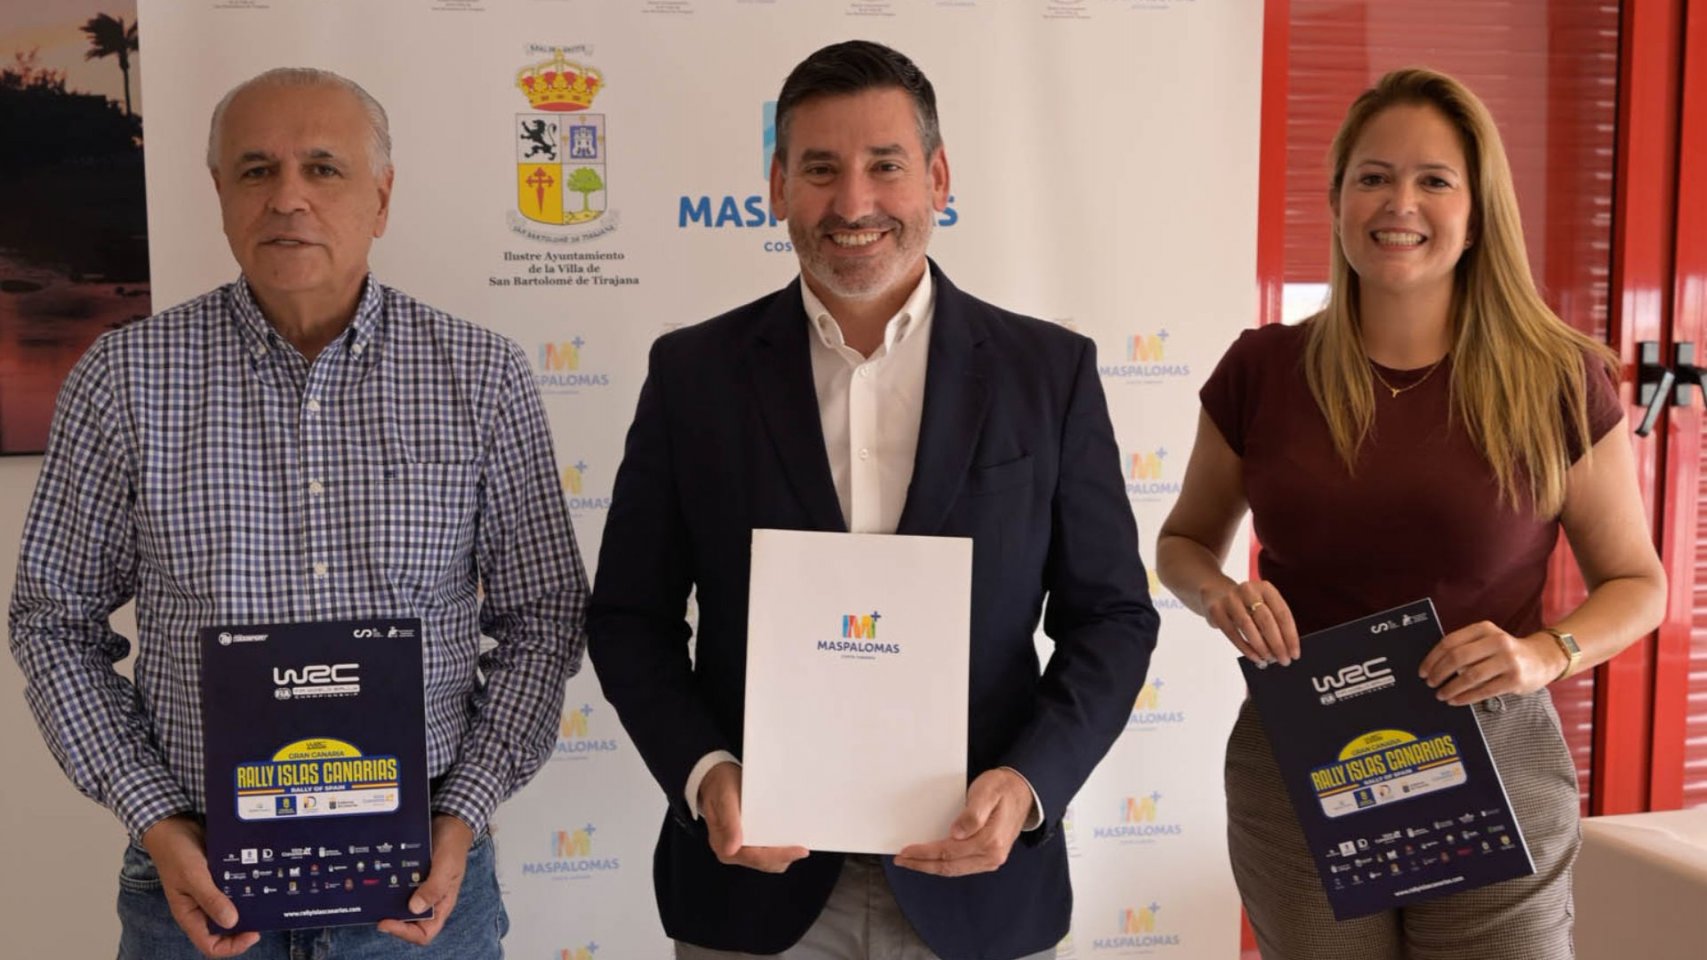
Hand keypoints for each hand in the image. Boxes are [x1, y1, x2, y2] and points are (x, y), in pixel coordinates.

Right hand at [138, 815, 259, 957]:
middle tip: (265, 913)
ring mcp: (211, 893)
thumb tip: (232, 922)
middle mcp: (201, 908)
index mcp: (190, 915)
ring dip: (249, 906)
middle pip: (226, 930)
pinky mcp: (219, 879)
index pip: (210, 945)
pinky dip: (247, 888)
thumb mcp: (193, 876)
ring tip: (267, 898)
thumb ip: (210, 899)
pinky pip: (236, 889)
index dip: (232, 946)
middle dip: (246, 925)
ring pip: (233, 908)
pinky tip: (261, 881)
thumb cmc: (175, 853)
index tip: (253, 933)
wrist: (173, 826)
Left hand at [377, 814, 474, 945]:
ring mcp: (418, 888)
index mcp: (441, 904)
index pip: (425, 931)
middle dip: (391, 920)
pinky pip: (395, 887)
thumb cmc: (453, 846)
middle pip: (409, 922)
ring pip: (399, 906)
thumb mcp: (447, 866)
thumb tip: (414, 908)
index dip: (406, 933)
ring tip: (371, 896)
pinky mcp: (408, 877)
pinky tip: (375, 880)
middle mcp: (428, 900)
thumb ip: (434, 888)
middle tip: (374, 910)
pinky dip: (385, 887)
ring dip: (385, 904)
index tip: (387, 922)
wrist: (449, 821)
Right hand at [699, 761, 809, 872]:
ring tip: (798, 842)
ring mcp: (738, 848)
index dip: (779, 855)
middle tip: (804, 847)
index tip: (800, 850)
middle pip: (764, 862)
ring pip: (767, 860)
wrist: (713, 778)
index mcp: (723, 844)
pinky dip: (778, 848)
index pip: (755, 857)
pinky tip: (788, 837)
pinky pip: (765, 852)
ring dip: (783, 854)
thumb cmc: (720, 785)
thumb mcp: (724, 798)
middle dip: (784, 856)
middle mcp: (730, 851)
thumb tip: (732, 848)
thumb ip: (729, 823)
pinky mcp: (746, 843)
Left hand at [894, 768, 1031, 876]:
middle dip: (923, 864)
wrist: (1023, 792)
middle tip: (901, 860)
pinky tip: (932, 859)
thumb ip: (973, 814)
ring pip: (955, 870)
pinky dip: (944, 864)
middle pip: (949, 866)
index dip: (925, 853)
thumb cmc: (1002, 788)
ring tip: (912, 861)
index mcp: (990, 840)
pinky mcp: (989, 857)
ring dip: (931, 866)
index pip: (949, 852)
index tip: (906, 850)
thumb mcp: (987, 792)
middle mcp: (992, 855)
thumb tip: (957, 834)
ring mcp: (992, 859)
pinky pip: (962, 866)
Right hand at [1204, 578, 1300, 666]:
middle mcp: (1248, 590)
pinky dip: (1244, 648)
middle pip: (1266, 620)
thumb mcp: (1262, 605)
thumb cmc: (1245, 605)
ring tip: (1268, 659)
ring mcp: (1230, 599)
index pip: (1282, 613)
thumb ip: (1273, 622)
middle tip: (1283, 660)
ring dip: (1260, 647)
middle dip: (1277, 644)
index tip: (1295, 653)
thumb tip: (1284, 649)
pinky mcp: (1216, 609)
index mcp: (1265, 588)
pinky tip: (1253, 657)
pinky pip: (1232, 632)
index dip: (1290, 636)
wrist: (1214, 593)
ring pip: (1248, 626)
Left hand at [1419, 621, 1568, 705]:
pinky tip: (1455, 701)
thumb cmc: (1505, 652)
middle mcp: (1497, 641)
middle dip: (1439, 673)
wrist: (1542, 659)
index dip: (1432, 658)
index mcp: (1484, 628)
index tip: (1422, 671)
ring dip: (1451, 688)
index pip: (1450, 642)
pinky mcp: (1515, 679)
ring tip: (1441, 695)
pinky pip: (1484, 690)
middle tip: (1430, 683)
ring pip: (1470, 676)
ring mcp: (1508, 660)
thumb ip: (1465, 647)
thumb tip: (1432, 666)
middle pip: (1457, 657)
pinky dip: (1466, 697)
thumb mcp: (1486, 640)